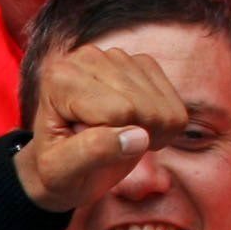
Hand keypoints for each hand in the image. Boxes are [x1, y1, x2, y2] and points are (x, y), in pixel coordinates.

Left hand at [14, 43, 188, 211]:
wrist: (63, 166)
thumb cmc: (55, 170)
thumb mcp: (60, 172)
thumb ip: (92, 152)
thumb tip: (139, 137)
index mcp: (60, 78)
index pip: (119, 111)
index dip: (114, 141)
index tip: (88, 151)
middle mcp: (88, 58)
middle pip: (144, 106)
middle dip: (134, 138)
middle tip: (105, 149)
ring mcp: (117, 57)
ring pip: (163, 106)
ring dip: (150, 134)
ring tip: (117, 140)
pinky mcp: (142, 64)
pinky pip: (175, 102)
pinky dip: (163, 126)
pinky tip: (136, 130)